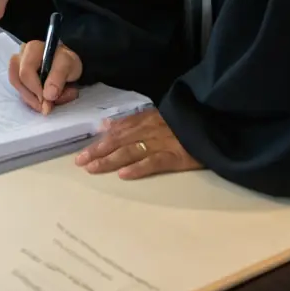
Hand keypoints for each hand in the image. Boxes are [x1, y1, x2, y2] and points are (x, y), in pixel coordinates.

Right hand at [9, 39, 82, 114]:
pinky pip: (20, 91)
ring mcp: (17, 67)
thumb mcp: (69, 65)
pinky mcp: (18, 77)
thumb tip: (47, 95)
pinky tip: (43, 101)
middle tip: (47, 106)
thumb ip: (58, 77)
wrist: (66, 64)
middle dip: (33, 97)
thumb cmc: (66, 62)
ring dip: (31, 100)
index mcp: (33, 48)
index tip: (47, 100)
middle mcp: (21, 56)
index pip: (26, 71)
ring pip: (17, 87)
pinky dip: (31, 99)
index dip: (35, 89)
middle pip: (17, 80)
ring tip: (47, 105)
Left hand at [74, 106, 201, 180]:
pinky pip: (153, 162)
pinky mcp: (174, 156)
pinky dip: (138, 168)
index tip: (81, 154)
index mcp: (144, 120)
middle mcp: (148, 130)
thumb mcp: (153, 115)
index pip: (116, 133)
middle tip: (80, 163)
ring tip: (93, 169)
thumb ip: (129, 121)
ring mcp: (160, 143)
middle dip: (98, 153)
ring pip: (130, 151)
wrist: (210, 123)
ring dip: (110, 160)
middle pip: (118, 142)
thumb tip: (105, 125)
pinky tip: (124, 175)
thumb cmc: (181, 121)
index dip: (98, 143)